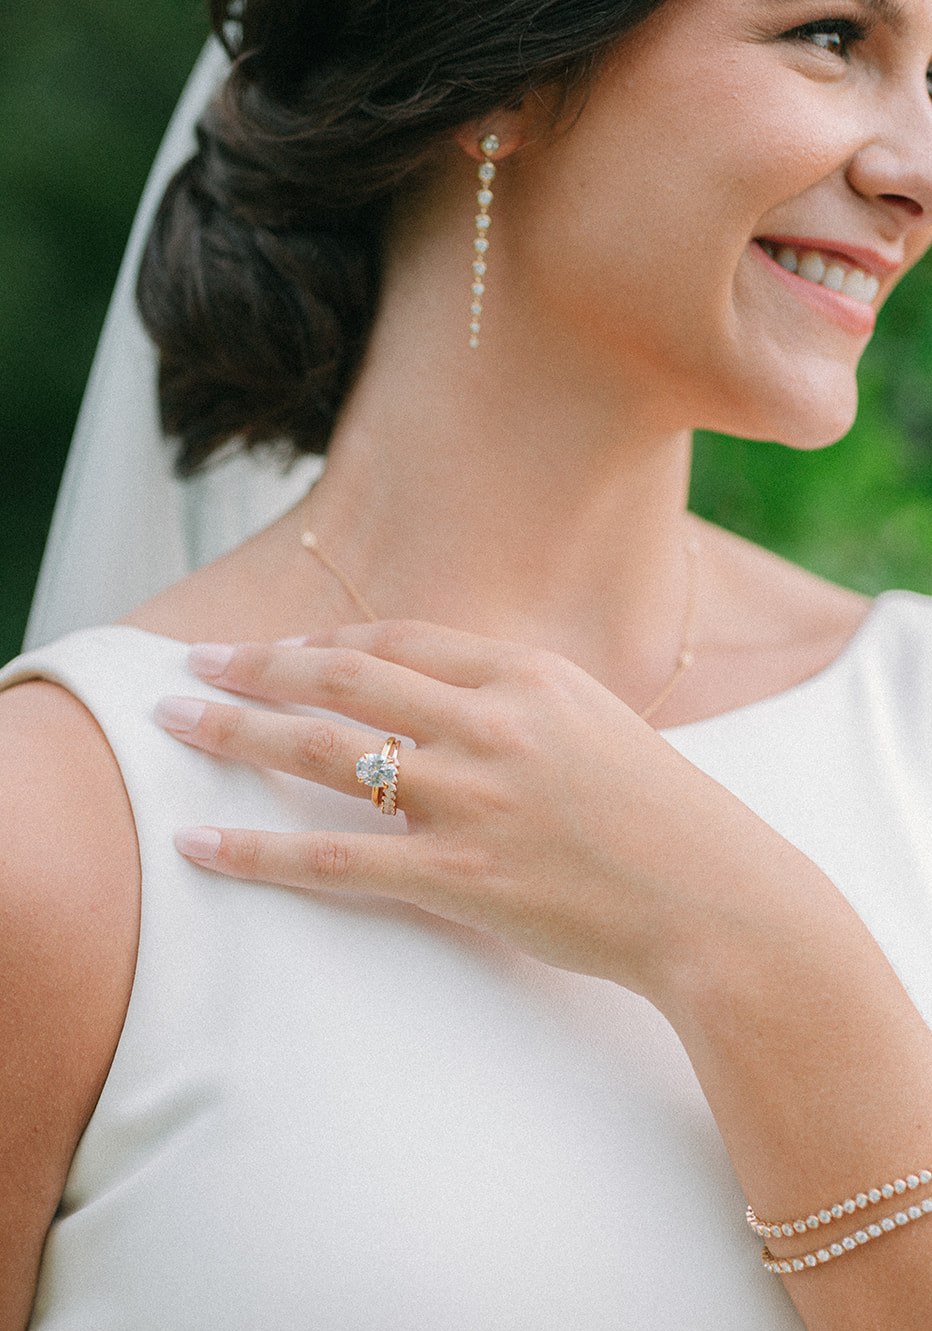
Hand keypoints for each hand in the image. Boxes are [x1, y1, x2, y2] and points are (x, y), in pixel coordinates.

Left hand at [154, 619, 805, 1004]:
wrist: (720, 901)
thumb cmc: (665, 816)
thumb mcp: (596, 724)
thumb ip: (516, 701)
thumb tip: (437, 697)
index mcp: (528, 675)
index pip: (398, 642)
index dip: (323, 642)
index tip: (276, 650)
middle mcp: (492, 722)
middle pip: (343, 679)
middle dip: (255, 666)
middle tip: (190, 664)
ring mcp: (473, 797)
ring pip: (323, 753)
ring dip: (235, 733)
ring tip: (170, 724)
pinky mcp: (460, 874)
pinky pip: (333, 857)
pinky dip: (258, 849)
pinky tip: (200, 842)